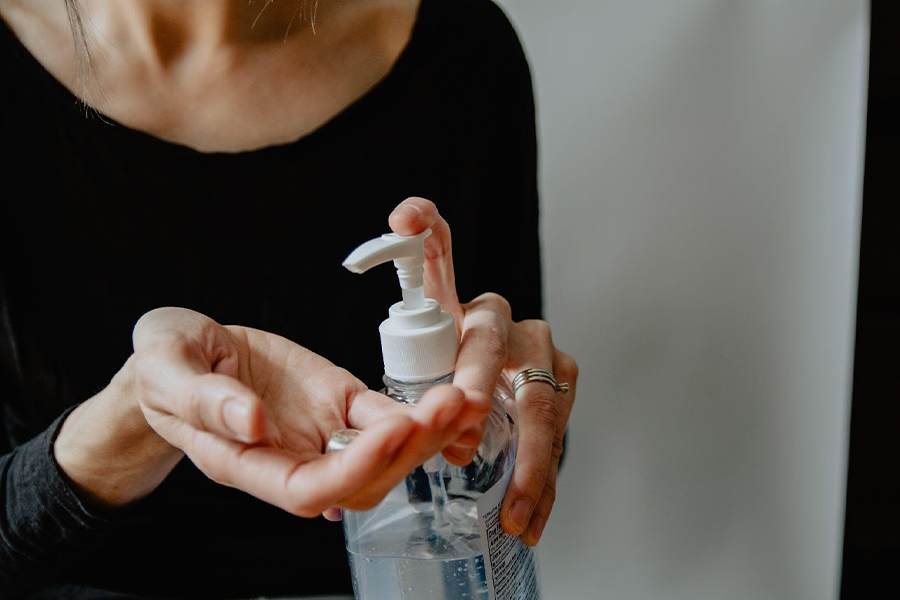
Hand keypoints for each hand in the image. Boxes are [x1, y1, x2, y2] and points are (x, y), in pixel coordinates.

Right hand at [60, 307, 475, 515]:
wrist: (184, 351)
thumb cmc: (165, 365)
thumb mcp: (166, 368)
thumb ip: (201, 398)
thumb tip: (251, 422)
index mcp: (245, 462)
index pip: (308, 489)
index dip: (354, 467)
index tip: (391, 428)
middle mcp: (291, 457)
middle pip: (360, 482)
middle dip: (408, 451)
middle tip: (447, 407)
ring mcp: (319, 431)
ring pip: (381, 456)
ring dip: (424, 435)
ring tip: (460, 400)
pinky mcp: (337, 401)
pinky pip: (382, 416)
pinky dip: (415, 412)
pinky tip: (444, 397)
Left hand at [389, 197, 578, 545]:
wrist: (498, 391)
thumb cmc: (455, 369)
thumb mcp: (424, 348)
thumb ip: (411, 318)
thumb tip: (400, 228)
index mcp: (466, 303)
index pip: (441, 254)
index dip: (424, 230)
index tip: (403, 222)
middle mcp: (511, 322)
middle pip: (496, 347)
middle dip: (477, 390)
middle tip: (460, 435)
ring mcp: (546, 358)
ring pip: (540, 404)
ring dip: (526, 461)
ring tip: (511, 509)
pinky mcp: (563, 391)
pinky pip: (556, 440)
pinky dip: (541, 484)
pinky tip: (530, 520)